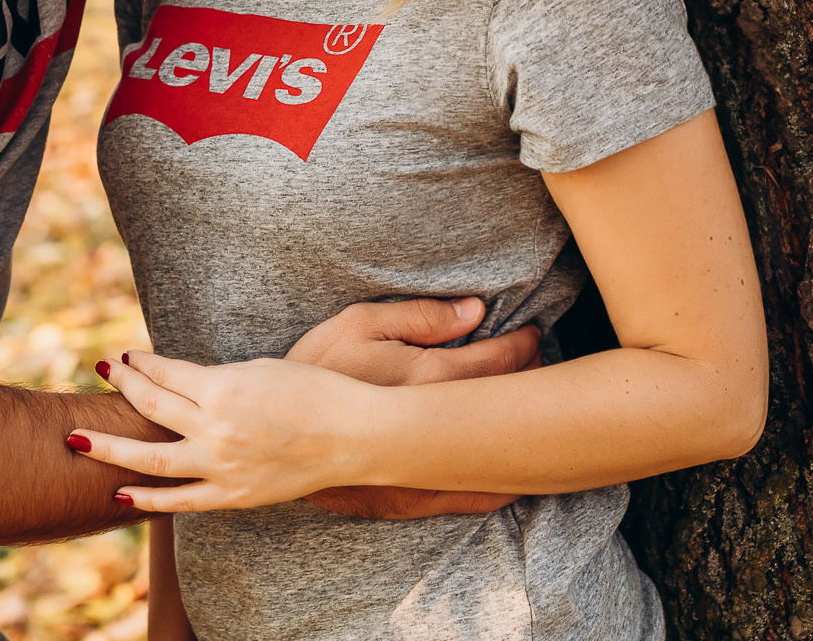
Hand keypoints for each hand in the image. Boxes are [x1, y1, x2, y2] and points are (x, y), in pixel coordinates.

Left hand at [74, 351, 384, 512]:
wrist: (353, 437)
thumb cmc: (312, 392)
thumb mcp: (258, 371)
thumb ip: (213, 379)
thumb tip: (174, 380)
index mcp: (223, 389)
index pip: (165, 373)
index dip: (141, 363)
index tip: (125, 357)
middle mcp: (216, 428)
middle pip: (150, 406)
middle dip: (122, 387)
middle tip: (101, 374)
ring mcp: (222, 466)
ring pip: (151, 460)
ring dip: (109, 449)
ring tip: (75, 440)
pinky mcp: (233, 496)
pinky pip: (180, 501)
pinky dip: (147, 499)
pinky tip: (120, 493)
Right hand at [284, 296, 535, 516]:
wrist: (272, 431)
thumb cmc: (316, 368)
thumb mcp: (360, 323)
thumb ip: (421, 316)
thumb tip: (476, 311)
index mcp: (427, 378)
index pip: (497, 361)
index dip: (523, 345)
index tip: (533, 335)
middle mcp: (434, 429)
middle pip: (505, 409)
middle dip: (532, 385)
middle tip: (540, 367)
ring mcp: (423, 471)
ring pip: (492, 457)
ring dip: (517, 434)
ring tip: (531, 414)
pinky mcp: (407, 499)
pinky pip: (465, 500)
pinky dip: (496, 488)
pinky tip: (513, 479)